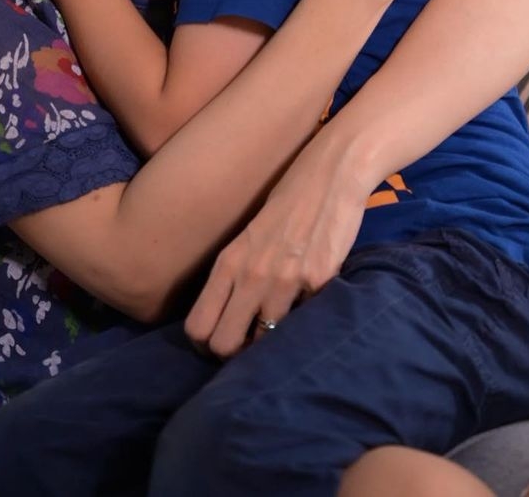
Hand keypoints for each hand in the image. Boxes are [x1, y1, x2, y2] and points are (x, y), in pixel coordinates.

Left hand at [184, 132, 368, 357]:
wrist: (330, 173)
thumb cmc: (289, 202)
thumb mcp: (250, 236)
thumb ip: (237, 274)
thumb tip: (230, 319)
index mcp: (229, 262)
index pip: (197, 326)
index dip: (207, 343)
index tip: (223, 341)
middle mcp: (251, 275)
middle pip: (224, 346)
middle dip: (236, 355)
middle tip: (253, 345)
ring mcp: (285, 281)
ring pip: (266, 343)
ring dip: (276, 342)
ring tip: (287, 327)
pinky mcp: (320, 282)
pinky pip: (307, 323)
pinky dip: (309, 322)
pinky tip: (314, 305)